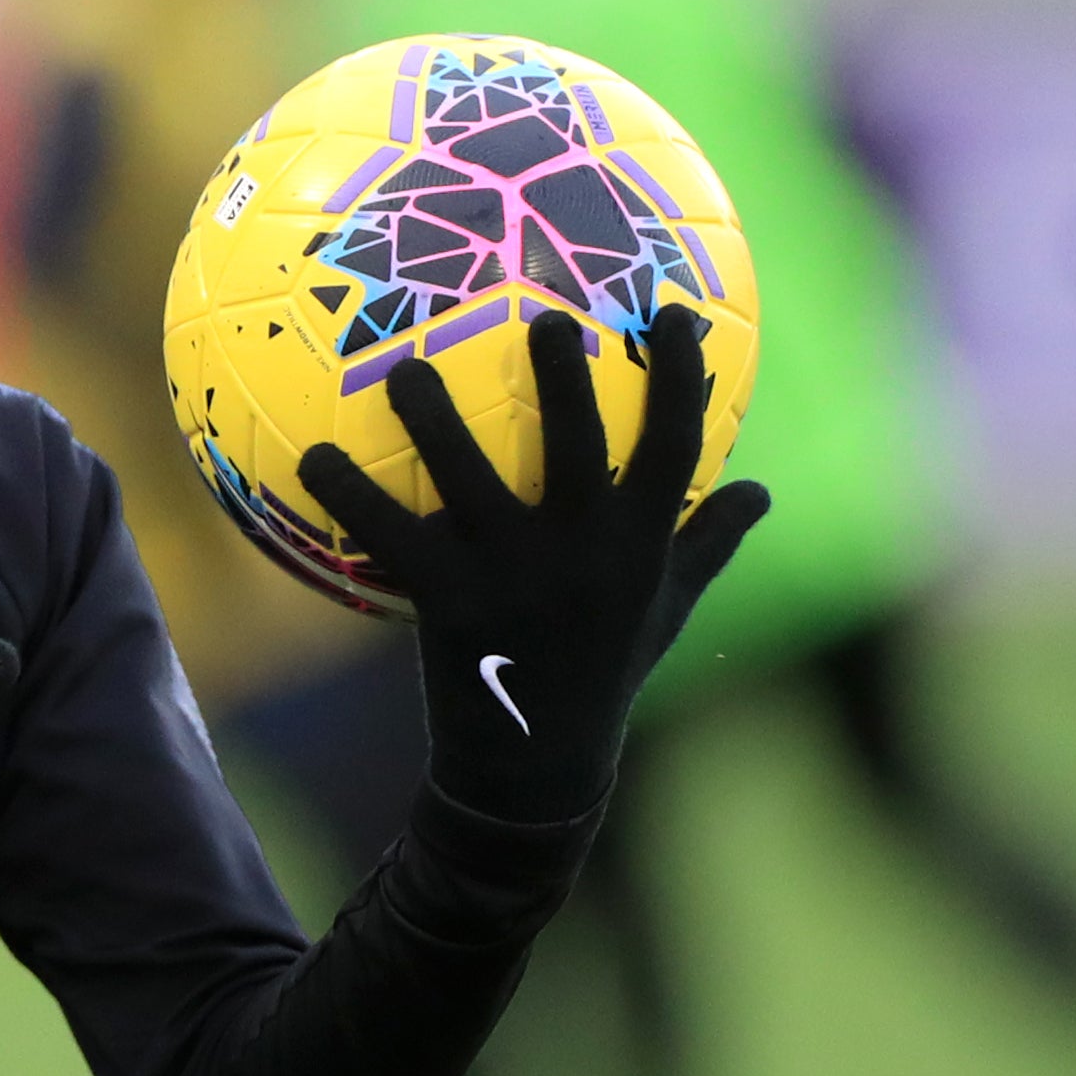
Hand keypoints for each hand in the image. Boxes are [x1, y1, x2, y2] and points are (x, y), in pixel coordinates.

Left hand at [296, 305, 770, 824]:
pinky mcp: (448, 598)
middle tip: (543, 317)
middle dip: (565, 377)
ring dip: (434, 419)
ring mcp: (513, 574)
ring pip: (470, 477)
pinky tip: (312, 453)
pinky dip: (348, 493)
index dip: (680, 377)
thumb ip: (707, 544)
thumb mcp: (667, 609)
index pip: (675, 446)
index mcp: (641, 545)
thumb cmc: (604, 669)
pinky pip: (389, 532)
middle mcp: (582, 552)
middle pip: (578, 444)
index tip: (676, 315)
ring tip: (405, 367)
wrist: (536, 760)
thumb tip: (763, 490)